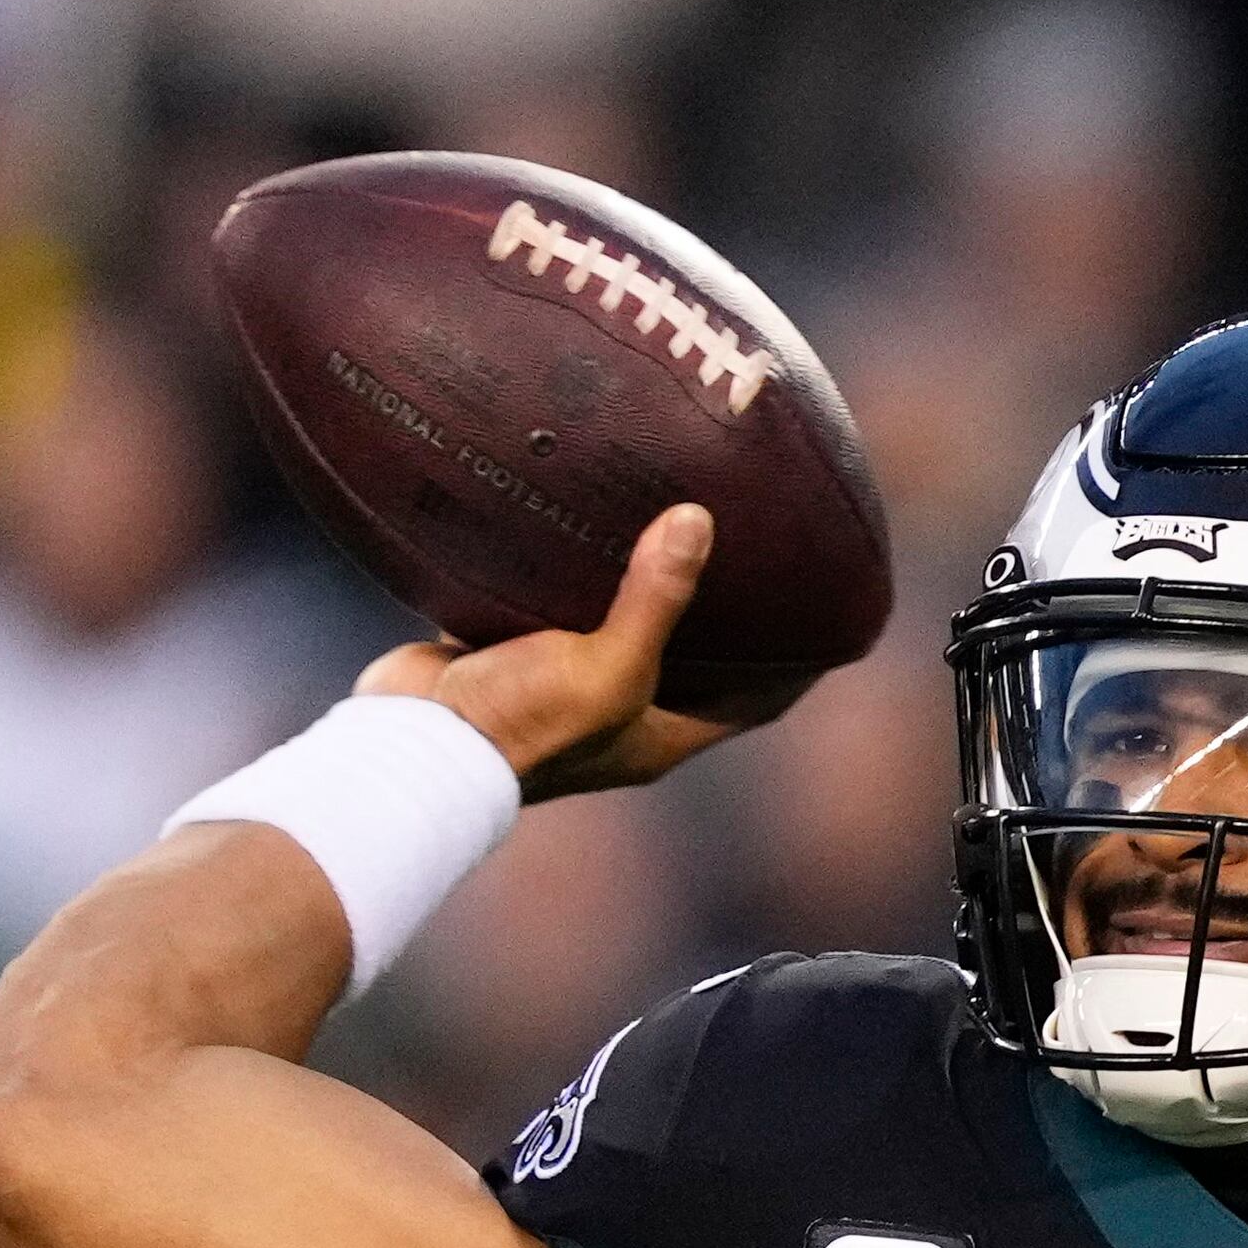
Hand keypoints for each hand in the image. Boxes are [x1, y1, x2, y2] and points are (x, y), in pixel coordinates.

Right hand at [353, 505, 793, 800]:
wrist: (410, 743)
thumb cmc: (521, 725)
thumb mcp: (607, 667)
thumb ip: (656, 600)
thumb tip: (700, 522)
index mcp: (660, 732)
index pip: (758, 700)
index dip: (800, 662)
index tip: (837, 611)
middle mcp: (622, 709)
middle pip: (698, 654)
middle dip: (727, 604)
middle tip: (760, 536)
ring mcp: (567, 677)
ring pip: (625, 618)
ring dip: (649, 573)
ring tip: (681, 504)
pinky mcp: (516, 648)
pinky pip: (561, 597)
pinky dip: (579, 562)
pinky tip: (592, 507)